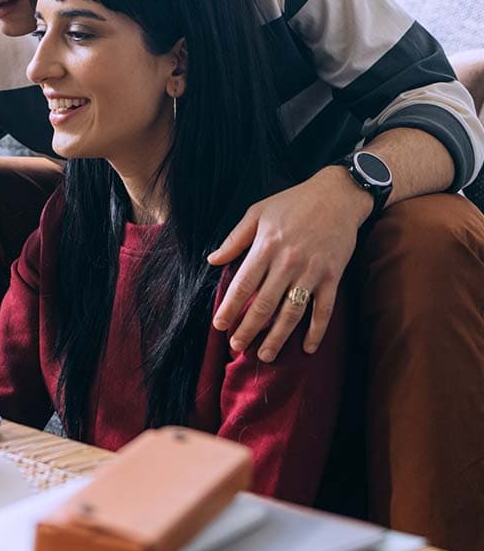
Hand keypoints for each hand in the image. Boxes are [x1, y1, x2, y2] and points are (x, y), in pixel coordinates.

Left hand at [207, 168, 368, 360]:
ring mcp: (312, 272)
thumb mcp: (257, 212)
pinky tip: (308, 348)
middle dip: (248, 329)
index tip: (219, 325)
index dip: (230, 307)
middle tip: (237, 347)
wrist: (338, 196)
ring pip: (292, 313)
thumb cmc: (293, 202)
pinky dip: (317, 331)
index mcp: (266, 247)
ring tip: (264, 355)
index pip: (243, 285)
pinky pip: (324, 310)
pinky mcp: (333, 277)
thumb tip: (213, 260)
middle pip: (264, 304)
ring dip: (277, 337)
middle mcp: (287, 263)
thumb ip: (235, 239)